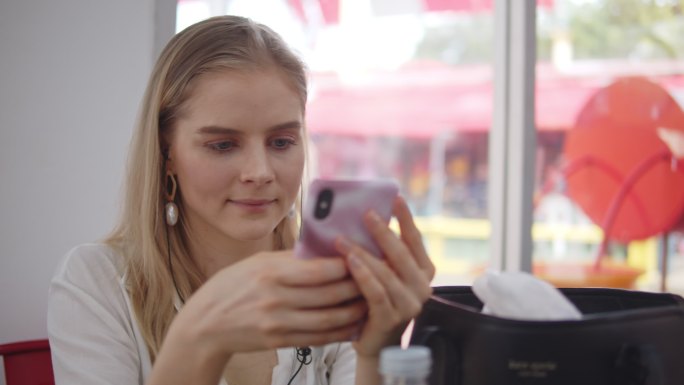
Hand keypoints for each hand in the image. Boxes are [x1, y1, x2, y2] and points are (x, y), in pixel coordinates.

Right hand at [167, 251, 366, 358]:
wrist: (205, 324)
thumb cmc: (232, 286)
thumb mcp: (258, 262)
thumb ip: (292, 259)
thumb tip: (326, 249)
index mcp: (271, 272)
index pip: (321, 269)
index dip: (349, 264)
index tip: (365, 258)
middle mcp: (275, 298)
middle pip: (330, 295)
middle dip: (359, 288)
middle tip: (378, 280)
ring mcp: (277, 323)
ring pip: (329, 319)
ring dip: (355, 312)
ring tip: (370, 303)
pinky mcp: (279, 342)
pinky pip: (318, 338)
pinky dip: (340, 332)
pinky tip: (352, 324)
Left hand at [335, 195, 434, 357]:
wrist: (376, 343)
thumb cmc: (377, 301)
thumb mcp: (386, 274)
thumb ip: (384, 254)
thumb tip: (364, 218)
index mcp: (424, 272)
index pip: (415, 240)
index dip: (406, 219)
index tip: (395, 198)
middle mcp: (422, 287)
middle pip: (401, 253)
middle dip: (382, 231)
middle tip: (366, 213)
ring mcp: (409, 304)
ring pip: (385, 271)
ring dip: (362, 252)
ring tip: (342, 239)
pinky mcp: (391, 318)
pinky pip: (375, 291)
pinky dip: (362, 274)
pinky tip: (349, 261)